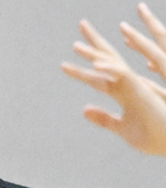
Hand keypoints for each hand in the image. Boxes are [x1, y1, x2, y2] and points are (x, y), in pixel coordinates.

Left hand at [64, 12, 165, 156]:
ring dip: (95, 54)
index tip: (63, 66)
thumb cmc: (150, 136)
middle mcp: (128, 85)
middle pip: (108, 60)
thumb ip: (104, 118)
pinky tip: (95, 66)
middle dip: (93, 45)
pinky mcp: (140, 89)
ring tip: (76, 46)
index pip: (98, 78)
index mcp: (123, 93)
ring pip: (112, 64)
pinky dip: (110, 69)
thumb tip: (84, 110)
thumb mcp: (121, 127)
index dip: (81, 72)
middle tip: (81, 25)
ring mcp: (134, 86)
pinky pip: (123, 74)